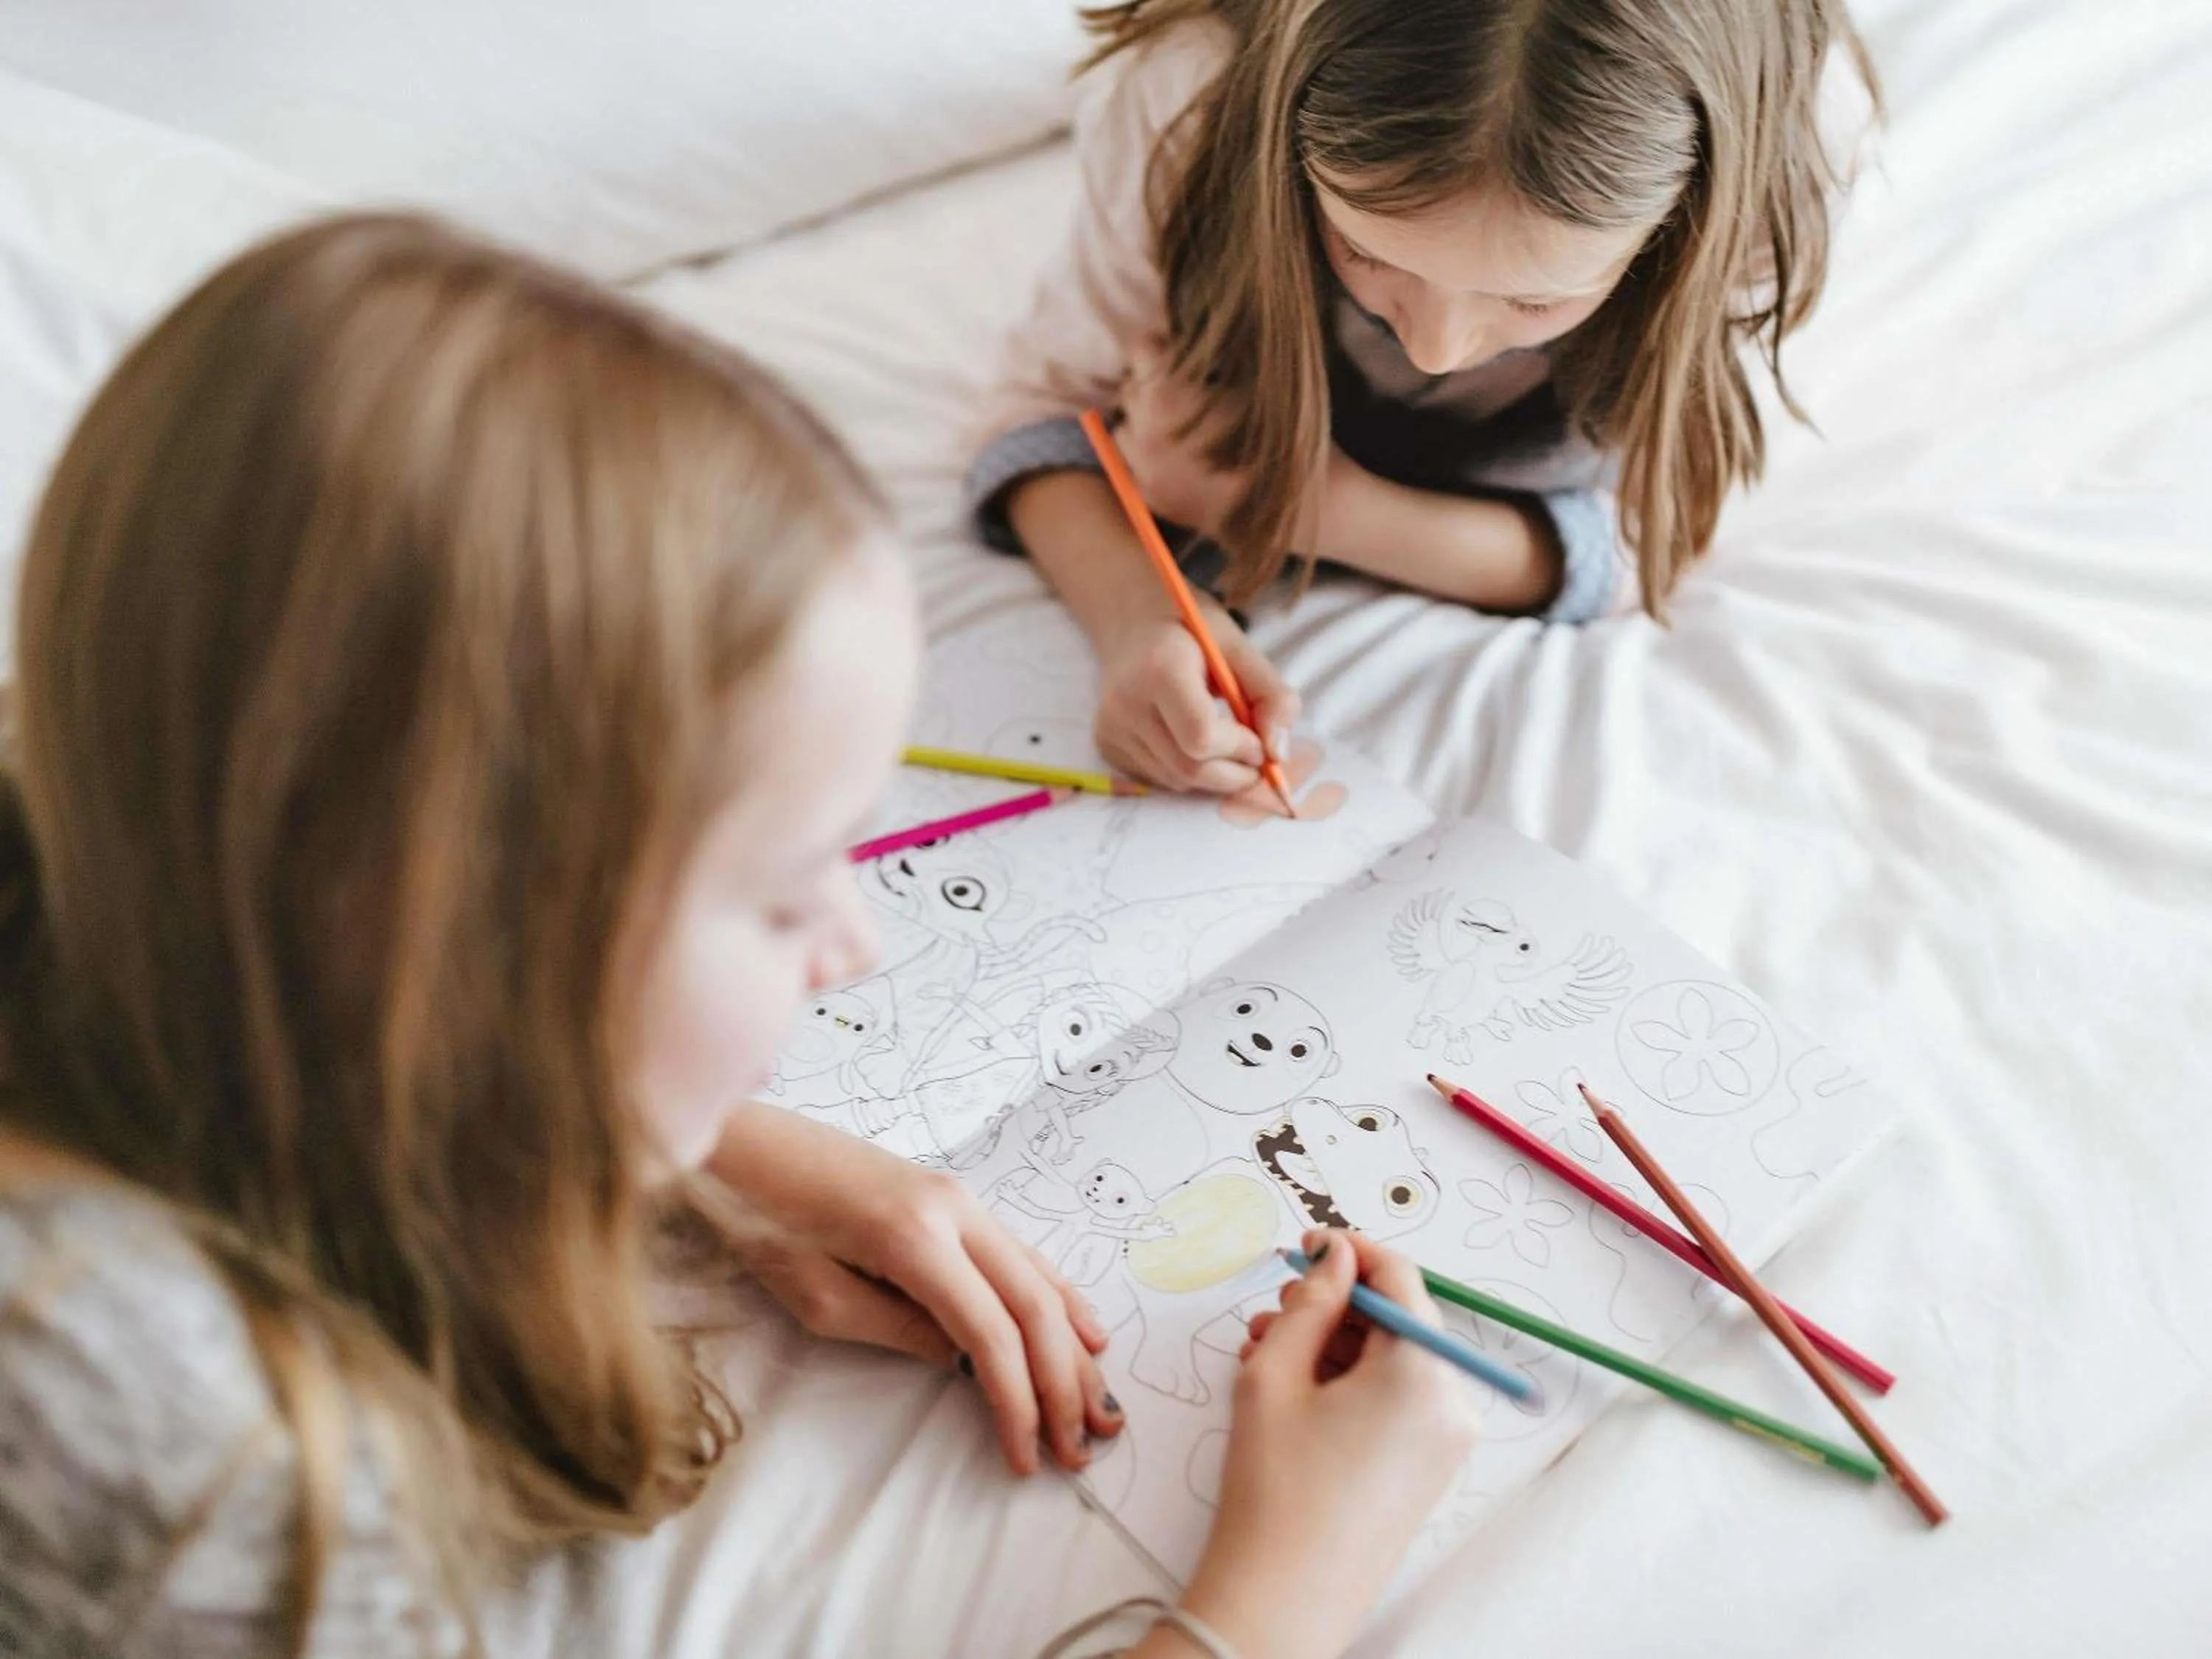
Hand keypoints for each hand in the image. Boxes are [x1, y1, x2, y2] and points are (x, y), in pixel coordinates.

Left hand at [704, 1103, 1121, 1474]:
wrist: (744, 1143)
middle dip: (1063, 1383)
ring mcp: (960, 1196)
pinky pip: (1023, 1253)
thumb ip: (901, 1331)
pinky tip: (1087, 1331)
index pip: (990, 1334)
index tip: (1025, 1460)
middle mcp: (955, 1209)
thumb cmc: (762, 1222)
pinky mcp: (953, 1196)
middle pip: (1034, 1305)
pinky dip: (1060, 1297)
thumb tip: (970, 1361)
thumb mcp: (818, 1297)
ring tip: (1102, 1405)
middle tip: (1081, 1446)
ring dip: (1074, 1347)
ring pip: (1040, 1276)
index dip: (1017, 1402)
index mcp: (915, 1238)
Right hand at [1093, 601, 1299, 795]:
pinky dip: (1188, 773)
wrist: (1134, 625)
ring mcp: (1111, 728)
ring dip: (1214, 775)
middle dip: (1234, 772)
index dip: (1240, 748)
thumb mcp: (1240, 648)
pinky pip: (1160, 779)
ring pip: (1177, 781)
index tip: (1259, 739)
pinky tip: (1191, 742)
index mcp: (1160, 669)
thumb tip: (1277, 753)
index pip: (1202, 737)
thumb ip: (1272, 696)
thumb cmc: (1192, 634)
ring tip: (1226, 745)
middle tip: (1255, 756)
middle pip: (1190, 769)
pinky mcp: (1106, 745)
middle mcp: (1125, 703)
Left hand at [1116, 345, 1247, 541]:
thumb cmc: (1263, 437)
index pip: (1141, 350)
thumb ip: (1205, 366)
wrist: (1271, 504)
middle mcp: (1142, 430)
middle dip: (1148, 382)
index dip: (1159, 345)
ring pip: (1123, 428)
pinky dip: (1144, 456)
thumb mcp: (1242, 387)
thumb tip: (1186, 349)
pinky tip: (1168, 455)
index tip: (1170, 347)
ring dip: (1140, 421)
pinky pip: (1131, 465)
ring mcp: (1141, 467)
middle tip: (1173, 385)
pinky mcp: (1146, 494)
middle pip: (1130, 389)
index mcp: (1164, 395)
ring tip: (1166, 423)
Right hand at [1168, 1229, 1481, 1658]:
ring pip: (1392, 1362)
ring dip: (1334, 1346)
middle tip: (1273, 1309)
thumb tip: (1335, 1259)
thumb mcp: (1277, 1374)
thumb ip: (1311, 1302)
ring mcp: (1446, 1441)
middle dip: (1334, 1306)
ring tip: (1267, 1354)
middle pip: (1397, 1321)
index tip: (1306, 1246)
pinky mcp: (1430, 1470)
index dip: (1350, 1252)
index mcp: (1422, 1371)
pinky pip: (1396, 1401)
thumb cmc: (1276, 1486)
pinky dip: (1351, 1384)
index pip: (1399, 1278)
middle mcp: (1451, 1402)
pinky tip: (1295, 1392)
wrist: (1285, 1599)